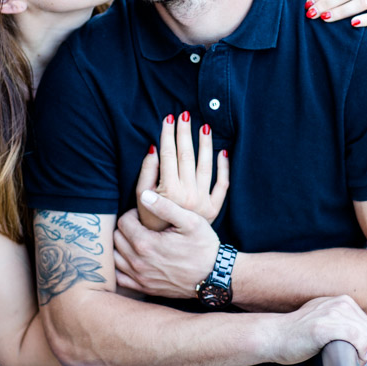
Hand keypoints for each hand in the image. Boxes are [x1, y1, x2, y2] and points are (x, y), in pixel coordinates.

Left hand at [113, 190, 219, 298]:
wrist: (214, 275)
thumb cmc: (204, 246)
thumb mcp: (190, 221)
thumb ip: (165, 206)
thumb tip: (143, 195)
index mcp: (146, 244)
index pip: (123, 222)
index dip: (133, 214)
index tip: (145, 215)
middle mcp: (139, 262)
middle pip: (117, 238)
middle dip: (127, 228)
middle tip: (142, 225)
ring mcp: (141, 278)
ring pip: (115, 257)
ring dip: (122, 246)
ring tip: (138, 240)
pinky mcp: (145, 288)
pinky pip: (120, 277)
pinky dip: (122, 266)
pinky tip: (134, 258)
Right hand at [135, 112, 229, 230]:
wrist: (170, 251)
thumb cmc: (150, 221)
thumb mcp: (142, 198)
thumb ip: (147, 173)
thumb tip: (154, 148)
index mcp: (169, 191)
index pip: (168, 155)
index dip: (168, 135)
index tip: (168, 119)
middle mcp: (188, 194)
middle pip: (187, 156)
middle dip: (185, 133)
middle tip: (185, 114)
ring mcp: (203, 201)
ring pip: (206, 166)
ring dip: (205, 144)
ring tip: (204, 126)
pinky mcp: (214, 208)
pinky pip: (222, 184)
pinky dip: (224, 167)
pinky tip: (222, 151)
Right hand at [269, 295, 366, 365]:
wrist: (275, 336)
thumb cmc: (299, 332)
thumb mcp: (325, 317)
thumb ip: (347, 318)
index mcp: (342, 300)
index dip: (364, 342)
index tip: (352, 352)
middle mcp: (340, 303)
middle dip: (365, 350)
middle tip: (352, 360)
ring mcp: (333, 313)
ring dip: (363, 354)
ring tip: (350, 360)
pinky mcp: (325, 326)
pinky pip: (358, 340)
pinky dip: (360, 354)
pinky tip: (351, 358)